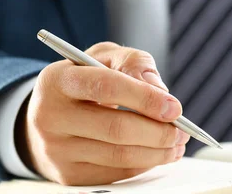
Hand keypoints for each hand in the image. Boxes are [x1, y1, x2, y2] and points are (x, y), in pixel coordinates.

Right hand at [16, 42, 189, 184]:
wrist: (49, 114)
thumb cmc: (84, 81)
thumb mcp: (104, 58)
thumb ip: (133, 63)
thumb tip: (160, 91)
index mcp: (57, 80)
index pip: (106, 86)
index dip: (145, 98)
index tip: (174, 107)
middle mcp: (50, 116)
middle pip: (115, 128)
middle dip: (158, 132)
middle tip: (182, 130)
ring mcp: (56, 150)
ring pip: (119, 156)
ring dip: (157, 152)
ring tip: (176, 143)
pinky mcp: (67, 174)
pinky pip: (115, 173)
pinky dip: (144, 164)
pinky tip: (158, 154)